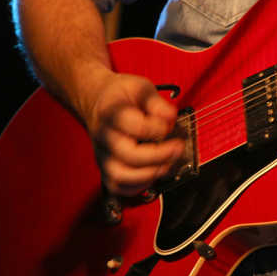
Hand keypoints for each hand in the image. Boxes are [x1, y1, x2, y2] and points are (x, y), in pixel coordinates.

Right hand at [86, 72, 183, 195]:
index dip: (158, 128)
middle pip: (129, 155)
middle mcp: (104, 137)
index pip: (135, 126)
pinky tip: (152, 174)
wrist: (99, 103)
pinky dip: (138, 186)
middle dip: (159, 156)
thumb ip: (156, 103)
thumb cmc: (121, 97)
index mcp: (111, 113)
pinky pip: (118, 187)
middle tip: (177, 148)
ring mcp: (103, 155)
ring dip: (149, 175)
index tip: (170, 125)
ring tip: (167, 165)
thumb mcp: (139, 87)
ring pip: (120, 176)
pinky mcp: (105, 169)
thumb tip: (170, 117)